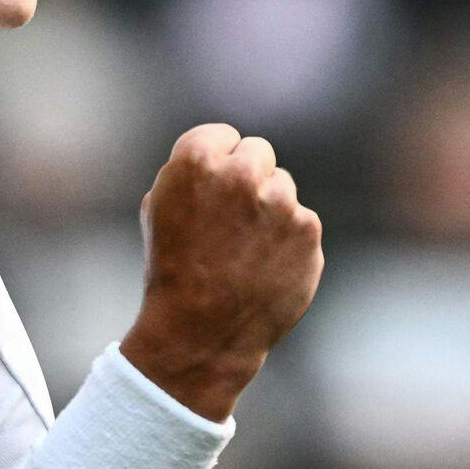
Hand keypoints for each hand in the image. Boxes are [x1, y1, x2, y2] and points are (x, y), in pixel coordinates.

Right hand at [119, 124, 322, 420]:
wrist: (201, 332)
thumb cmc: (173, 270)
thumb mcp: (161, 208)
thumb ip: (194, 171)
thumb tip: (225, 153)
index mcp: (196, 160)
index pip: (223, 136)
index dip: (215, 166)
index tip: (210, 193)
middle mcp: (242, 173)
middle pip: (259, 153)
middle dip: (249, 179)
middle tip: (232, 220)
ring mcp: (280, 201)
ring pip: (283, 187)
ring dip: (270, 209)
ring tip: (245, 250)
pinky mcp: (308, 228)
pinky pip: (301, 220)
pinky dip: (289, 240)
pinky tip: (265, 266)